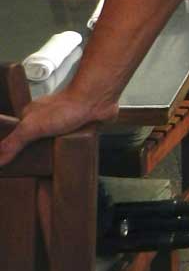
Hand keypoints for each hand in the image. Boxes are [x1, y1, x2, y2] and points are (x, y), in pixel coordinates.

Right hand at [0, 91, 117, 166]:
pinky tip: (67, 158)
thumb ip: (14, 143)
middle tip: (32, 171)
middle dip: (36, 154)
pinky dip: (69, 150)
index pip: (18, 136)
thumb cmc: (67, 106)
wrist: (96, 100)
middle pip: (36, 141)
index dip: (14, 150)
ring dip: (53, 152)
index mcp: (32, 115)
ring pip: (54, 142)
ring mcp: (64, 123)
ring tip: (50, 169)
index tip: (10, 165)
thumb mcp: (32, 127)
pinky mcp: (80, 127)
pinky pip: (71, 142)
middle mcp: (47, 118)